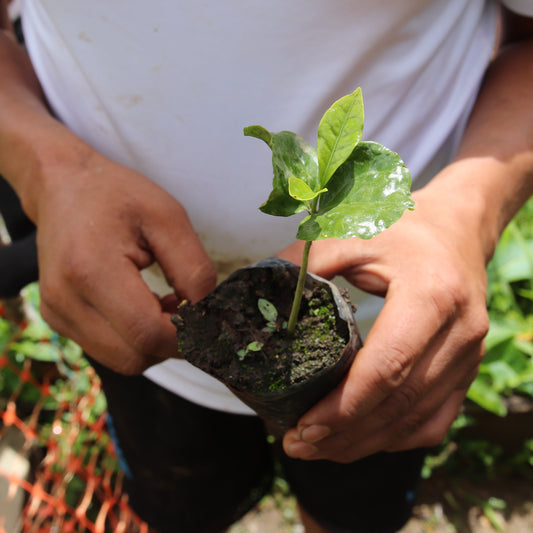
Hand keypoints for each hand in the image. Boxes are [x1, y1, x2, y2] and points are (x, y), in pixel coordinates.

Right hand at [33, 148, 215, 373]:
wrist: (63, 187)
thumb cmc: (117, 196)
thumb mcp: (169, 218)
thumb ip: (194, 270)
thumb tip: (207, 316)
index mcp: (91, 270)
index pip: (148, 334)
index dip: (188, 336)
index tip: (207, 317)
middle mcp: (65, 301)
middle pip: (136, 357)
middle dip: (173, 342)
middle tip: (188, 307)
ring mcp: (57, 314)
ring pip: (124, 361)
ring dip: (156, 342)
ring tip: (165, 303)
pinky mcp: (58, 320)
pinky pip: (109, 350)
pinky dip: (136, 338)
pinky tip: (144, 306)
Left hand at [279, 164, 490, 462]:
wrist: (457, 228)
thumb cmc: (402, 228)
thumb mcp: (352, 232)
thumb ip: (304, 262)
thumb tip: (257, 297)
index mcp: (431, 294)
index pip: (388, 365)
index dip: (344, 405)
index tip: (303, 425)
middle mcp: (460, 331)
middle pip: (400, 401)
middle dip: (346, 433)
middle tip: (298, 444)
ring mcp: (470, 355)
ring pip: (417, 419)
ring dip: (366, 442)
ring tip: (319, 448)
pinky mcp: (468, 368)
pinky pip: (435, 419)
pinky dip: (396, 438)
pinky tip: (360, 439)